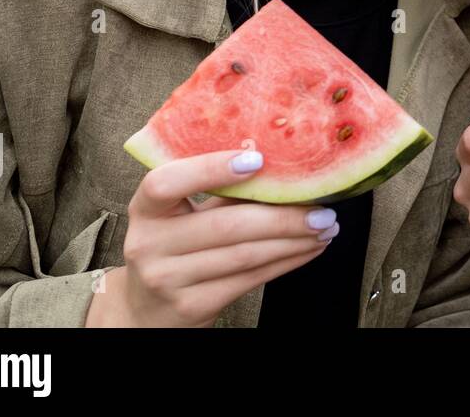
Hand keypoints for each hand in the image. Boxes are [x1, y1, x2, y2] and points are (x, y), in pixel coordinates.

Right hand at [86, 148, 336, 326]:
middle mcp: (149, 244)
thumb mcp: (181, 215)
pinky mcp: (191, 305)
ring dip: (293, 240)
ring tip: (324, 227)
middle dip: (283, 216)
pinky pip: (249, 279)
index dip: (210, 169)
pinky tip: (308, 250)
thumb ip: (217, 192)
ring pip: (244, 254)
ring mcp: (168, 279)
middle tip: (323, 208)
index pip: (165, 183)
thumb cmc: (175, 247)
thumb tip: (281, 164)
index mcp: (145, 209)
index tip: (258, 159)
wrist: (147, 309)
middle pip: (226, 225)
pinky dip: (286, 262)